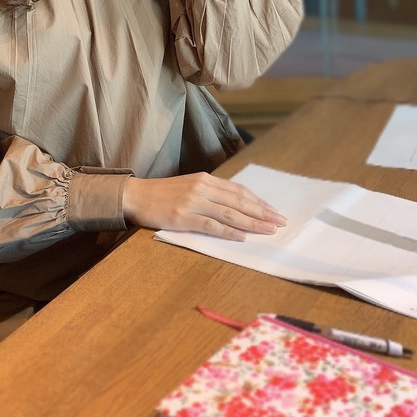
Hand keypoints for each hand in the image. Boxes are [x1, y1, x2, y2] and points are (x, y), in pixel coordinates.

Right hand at [122, 172, 285, 240]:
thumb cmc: (162, 193)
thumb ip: (209, 192)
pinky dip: (229, 232)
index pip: (239, 191)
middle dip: (263, 212)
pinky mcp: (183, 217)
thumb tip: (234, 205)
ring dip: (253, 223)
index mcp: (205, 179)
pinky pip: (211, 226)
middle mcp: (202, 188)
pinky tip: (242, 237)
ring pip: (230, 213)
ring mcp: (193, 202)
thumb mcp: (189, 186)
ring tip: (269, 230)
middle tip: (280, 222)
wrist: (136, 195)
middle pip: (239, 202)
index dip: (259, 202)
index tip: (274, 211)